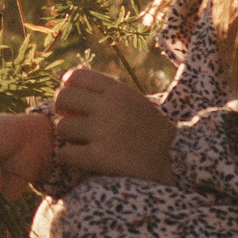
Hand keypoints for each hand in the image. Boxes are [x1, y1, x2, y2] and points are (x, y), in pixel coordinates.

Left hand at [51, 67, 175, 183]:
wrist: (174, 161)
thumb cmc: (150, 130)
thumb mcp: (133, 101)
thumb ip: (105, 91)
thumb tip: (66, 79)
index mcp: (118, 91)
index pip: (76, 76)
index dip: (69, 88)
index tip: (76, 103)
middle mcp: (109, 107)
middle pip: (63, 97)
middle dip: (63, 111)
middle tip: (73, 122)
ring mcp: (104, 132)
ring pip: (62, 127)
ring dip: (68, 137)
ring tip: (81, 143)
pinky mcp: (100, 157)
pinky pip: (65, 154)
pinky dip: (69, 158)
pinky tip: (81, 159)